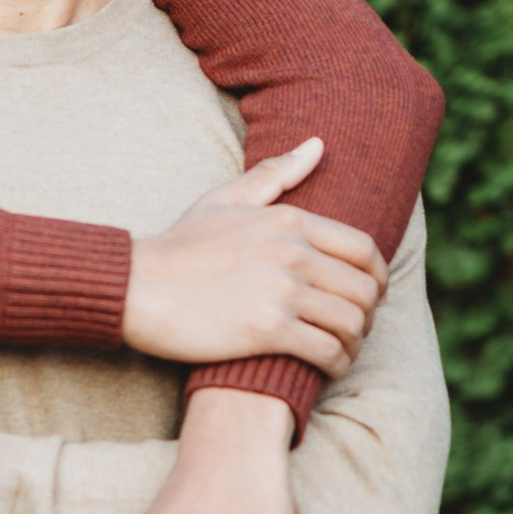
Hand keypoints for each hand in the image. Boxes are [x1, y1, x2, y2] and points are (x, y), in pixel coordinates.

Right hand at [123, 139, 384, 376]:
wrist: (136, 288)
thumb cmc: (178, 248)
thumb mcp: (224, 200)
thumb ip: (274, 174)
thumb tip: (318, 144)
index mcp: (289, 221)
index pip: (363, 249)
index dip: (376, 278)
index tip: (369, 296)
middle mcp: (292, 253)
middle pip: (363, 289)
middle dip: (368, 314)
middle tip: (356, 330)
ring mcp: (281, 292)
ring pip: (351, 321)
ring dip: (354, 342)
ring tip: (343, 351)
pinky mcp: (267, 330)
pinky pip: (326, 350)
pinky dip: (337, 364)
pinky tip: (328, 369)